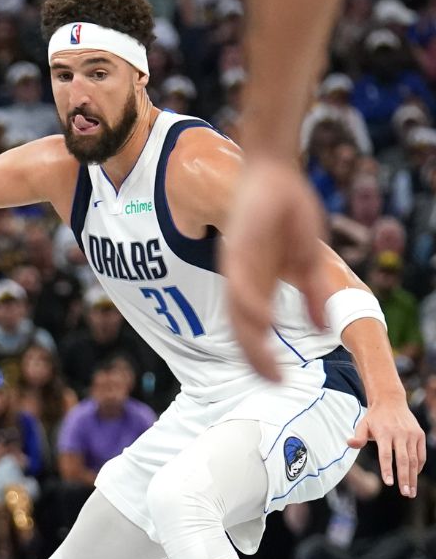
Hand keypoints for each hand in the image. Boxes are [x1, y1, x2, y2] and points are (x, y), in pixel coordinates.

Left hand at [223, 158, 333, 381]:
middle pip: (241, 329)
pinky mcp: (239, 250)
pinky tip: (264, 323)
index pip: (252, 330)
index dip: (261, 356)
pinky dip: (251, 306)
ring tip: (266, 366)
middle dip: (255, 359)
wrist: (272, 174)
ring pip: (237, 313)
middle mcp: (241, 280)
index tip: (278, 381)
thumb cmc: (287, 215)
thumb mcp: (306, 261)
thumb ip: (311, 295)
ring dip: (251, 341)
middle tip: (272, 384)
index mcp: (256, 285)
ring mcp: (237, 266)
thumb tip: (321, 330)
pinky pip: (241, 284)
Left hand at [347, 397, 425, 497]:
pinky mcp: (419, 435)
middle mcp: (400, 434)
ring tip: (411, 492)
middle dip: (405, 478)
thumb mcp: (362, 424)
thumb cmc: (374, 417)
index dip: (388, 470)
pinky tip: (414, 476)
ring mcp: (412, 435)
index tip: (389, 484)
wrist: (391, 401)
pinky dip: (419, 466)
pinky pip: (421, 454)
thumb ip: (358, 437)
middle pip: (404, 460)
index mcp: (384, 433)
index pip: (386, 455)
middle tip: (406, 494)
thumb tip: (349, 444)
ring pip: (415, 460)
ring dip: (413, 477)